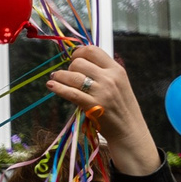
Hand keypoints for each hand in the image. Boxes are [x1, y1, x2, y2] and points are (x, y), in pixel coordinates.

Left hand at [44, 44, 161, 174]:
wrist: (129, 131)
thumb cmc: (122, 108)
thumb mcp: (119, 84)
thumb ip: (104, 72)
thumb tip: (81, 62)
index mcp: (116, 70)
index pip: (93, 50)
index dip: (78, 52)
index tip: (73, 58)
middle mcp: (109, 78)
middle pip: (79, 62)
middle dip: (69, 67)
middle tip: (67, 74)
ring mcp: (101, 92)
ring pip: (72, 76)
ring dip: (60, 76)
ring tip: (55, 79)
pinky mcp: (92, 106)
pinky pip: (71, 93)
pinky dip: (58, 88)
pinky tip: (51, 86)